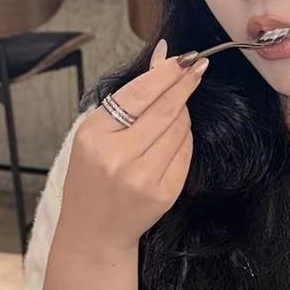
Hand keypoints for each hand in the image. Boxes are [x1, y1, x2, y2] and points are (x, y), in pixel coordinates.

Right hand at [60, 39, 207, 254]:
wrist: (94, 232)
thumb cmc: (92, 178)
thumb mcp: (95, 134)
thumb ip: (129, 98)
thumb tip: (163, 57)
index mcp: (95, 135)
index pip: (138, 94)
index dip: (166, 74)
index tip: (186, 59)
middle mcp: (118, 156)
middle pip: (164, 109)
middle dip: (184, 85)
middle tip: (198, 68)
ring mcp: (142, 177)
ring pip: (179, 129)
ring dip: (182, 114)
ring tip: (174, 110)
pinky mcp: (163, 193)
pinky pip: (185, 153)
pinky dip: (183, 140)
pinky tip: (173, 138)